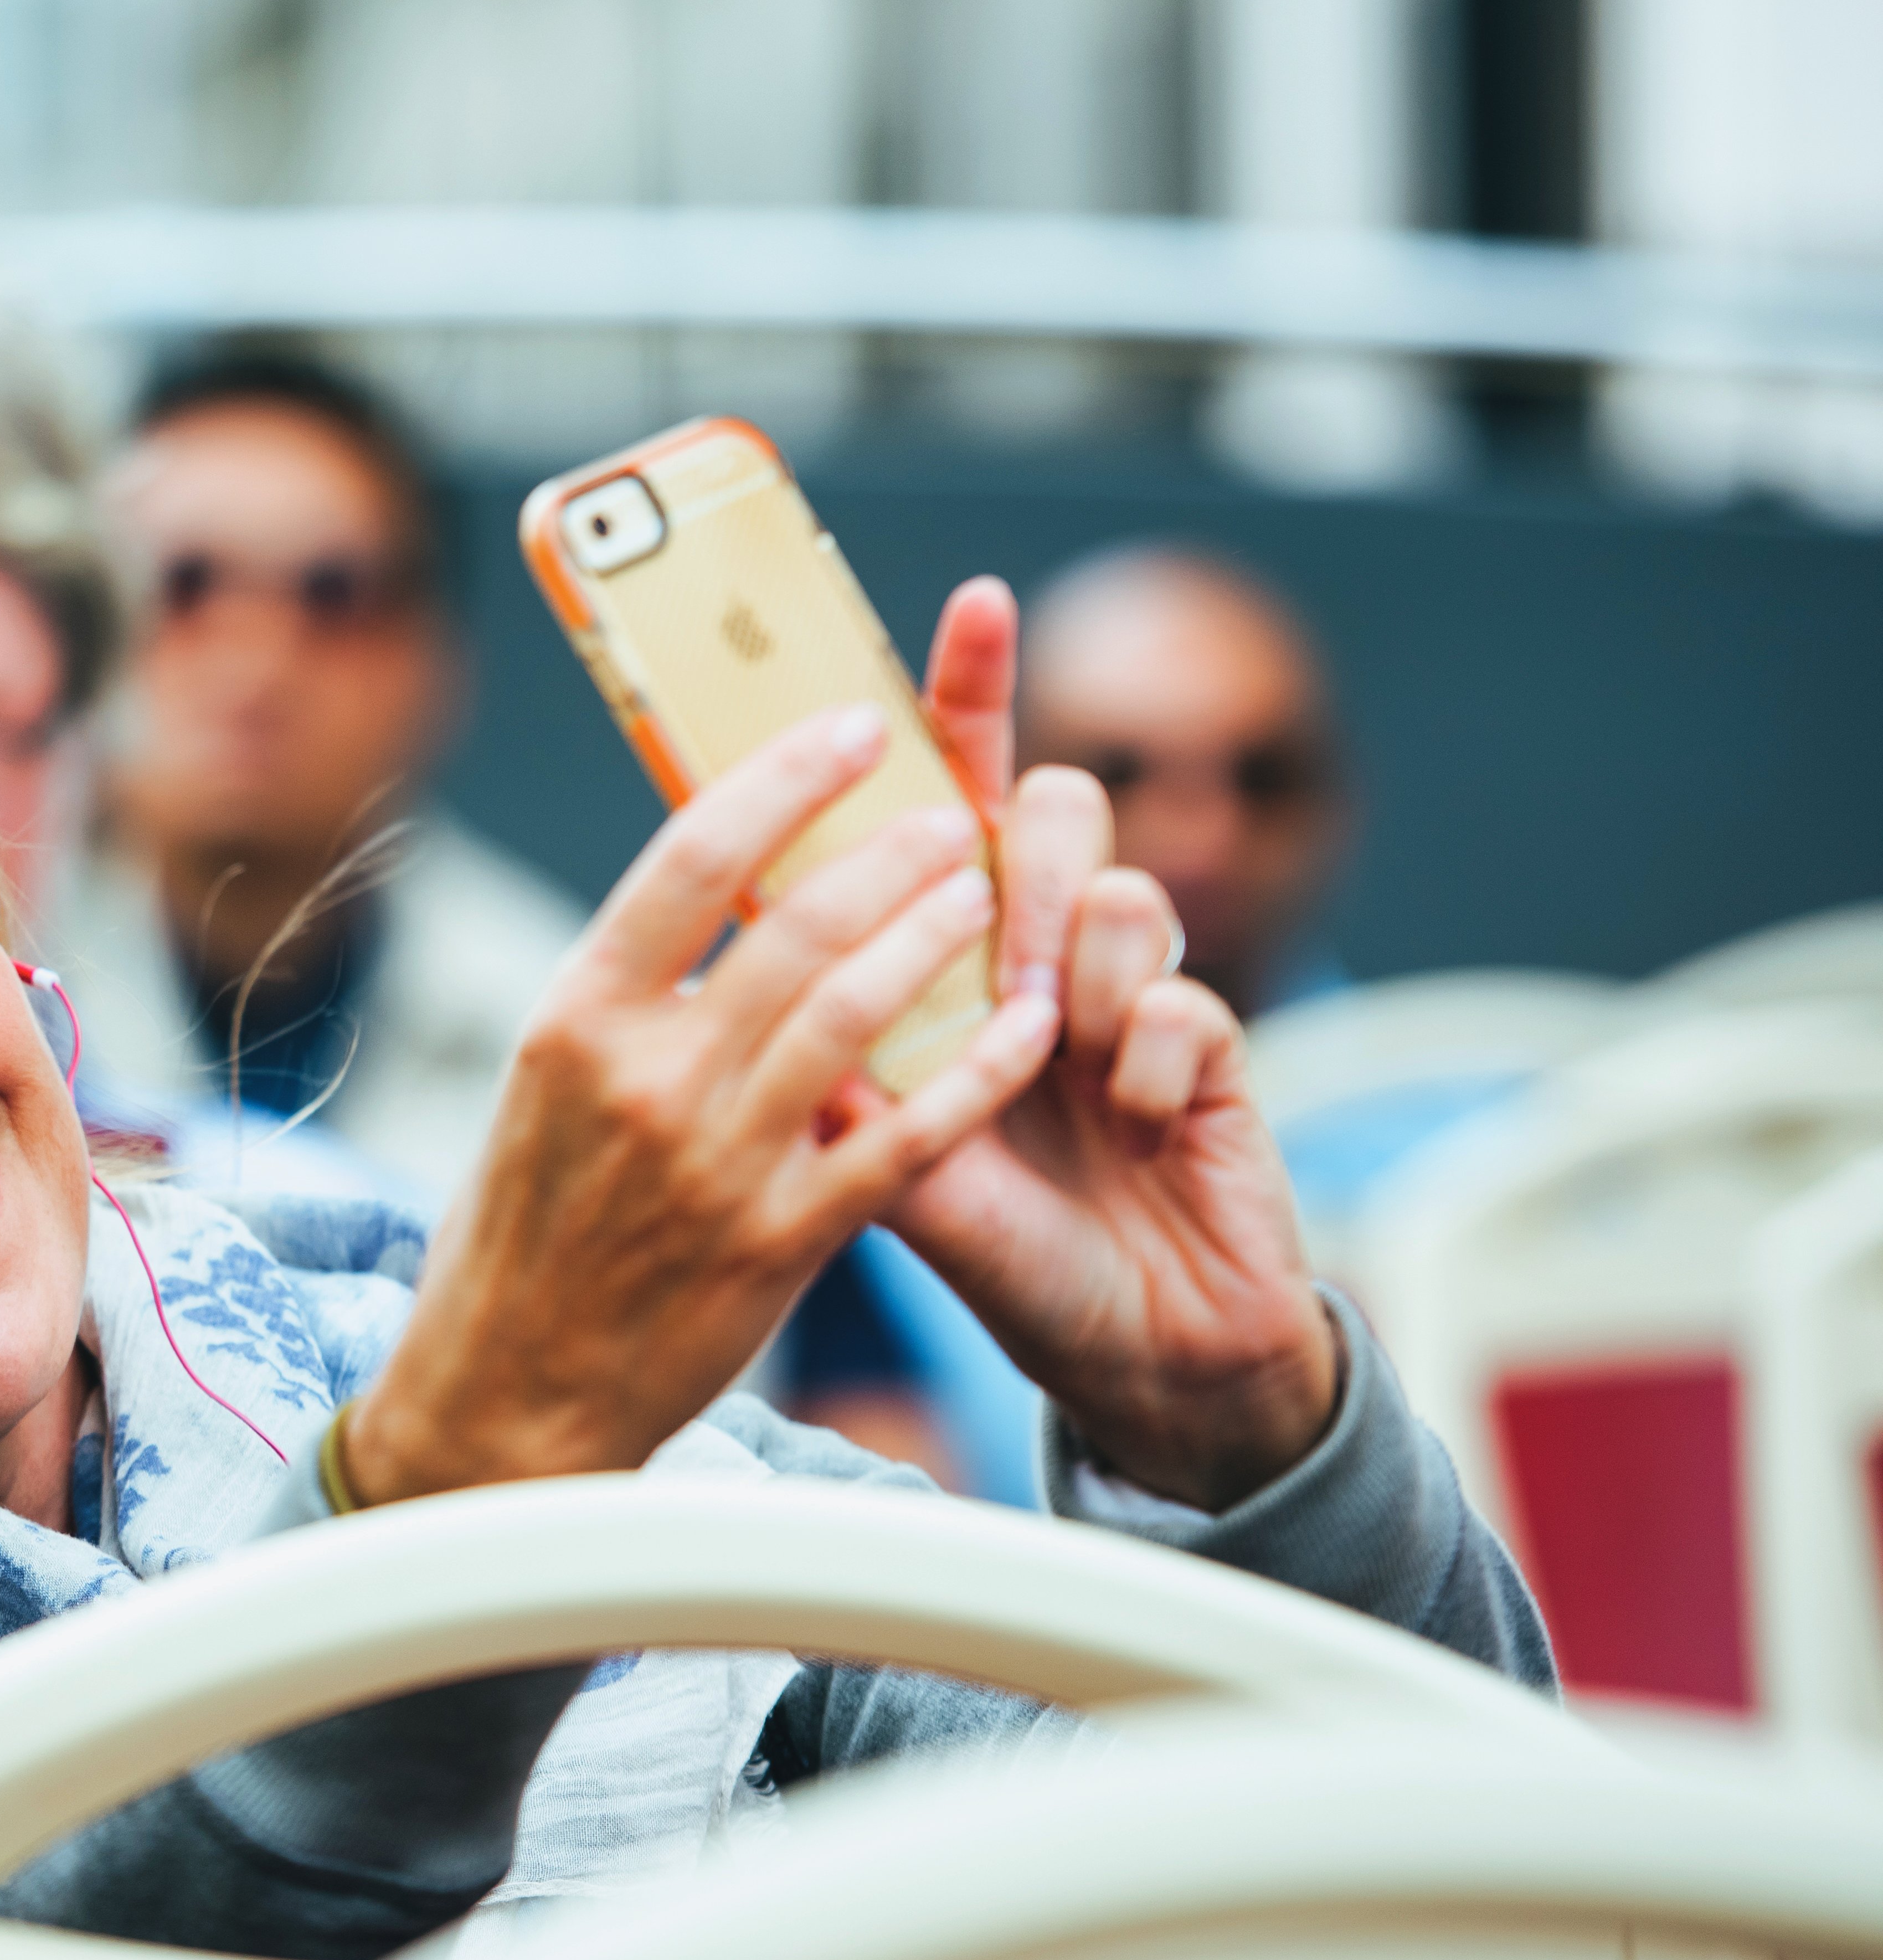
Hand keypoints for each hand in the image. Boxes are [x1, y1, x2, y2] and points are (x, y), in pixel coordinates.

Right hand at [341, 703, 1062, 1505]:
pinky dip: (973, 1075)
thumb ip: (626, 1004)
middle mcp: (646, 1078)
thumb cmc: (519, 1236)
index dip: (784, 778)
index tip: (852, 727)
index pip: (690, 858)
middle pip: (795, 925)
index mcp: (575, 1021)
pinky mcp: (779, 1243)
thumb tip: (711, 904)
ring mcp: (717, 1162)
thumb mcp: (540, 1091)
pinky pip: (904, 1138)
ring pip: (857, 1016)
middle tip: (954, 811)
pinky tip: (1028, 1027)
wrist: (508, 1397)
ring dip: (936, 938)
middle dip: (891, 853)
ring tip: (987, 890)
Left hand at [880, 581, 1339, 1509]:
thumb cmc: (1003, 1250)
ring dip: (1076, 976)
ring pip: (1114, 885)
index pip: (948, 801)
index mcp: (949, 964)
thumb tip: (749, 945)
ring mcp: (1128, 994)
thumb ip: (838, 1054)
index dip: (964, 700)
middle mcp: (1038, 959)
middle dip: (1022, 866)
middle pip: (1048, 810)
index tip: (973, 605)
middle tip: (1004, 957)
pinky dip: (1148, 1070)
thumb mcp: (886, 1149)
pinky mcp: (1210, 1043)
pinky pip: (1178, 999)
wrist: (1131, 1354)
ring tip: (1060, 1067)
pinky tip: (1137, 1129)